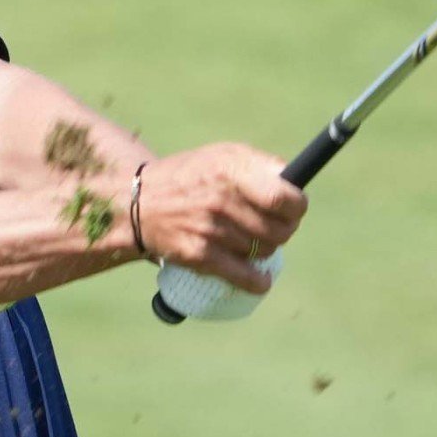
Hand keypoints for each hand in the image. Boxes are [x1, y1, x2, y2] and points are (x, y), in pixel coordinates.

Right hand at [136, 144, 307, 293]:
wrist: (139, 203)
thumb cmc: (189, 176)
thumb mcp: (221, 155)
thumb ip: (259, 165)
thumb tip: (294, 181)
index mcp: (231, 170)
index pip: (283, 198)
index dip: (297, 207)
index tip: (295, 208)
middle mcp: (221, 200)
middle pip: (279, 229)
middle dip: (284, 230)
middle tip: (274, 225)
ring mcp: (210, 229)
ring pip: (263, 251)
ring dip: (264, 249)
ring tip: (252, 239)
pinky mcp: (199, 255)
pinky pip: (243, 276)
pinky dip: (257, 281)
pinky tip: (261, 280)